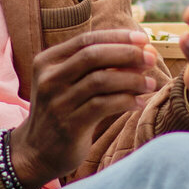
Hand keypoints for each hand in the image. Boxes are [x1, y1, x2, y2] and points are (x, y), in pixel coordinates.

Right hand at [8, 25, 159, 187]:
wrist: (37, 151)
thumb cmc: (63, 110)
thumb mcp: (69, 83)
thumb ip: (96, 66)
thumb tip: (141, 50)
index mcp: (47, 61)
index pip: (86, 40)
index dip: (117, 37)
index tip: (143, 39)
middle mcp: (49, 79)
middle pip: (93, 56)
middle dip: (127, 54)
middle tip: (151, 59)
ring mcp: (57, 102)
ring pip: (100, 80)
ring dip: (131, 79)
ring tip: (150, 83)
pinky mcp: (68, 125)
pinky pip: (103, 106)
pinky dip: (126, 101)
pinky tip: (139, 103)